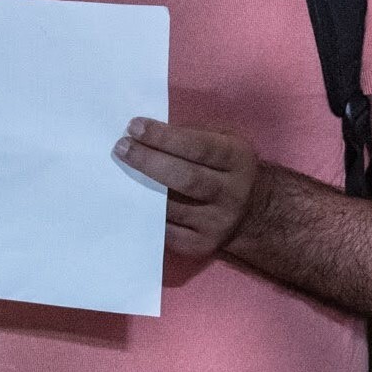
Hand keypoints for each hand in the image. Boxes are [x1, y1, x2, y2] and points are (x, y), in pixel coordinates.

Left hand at [115, 117, 263, 259]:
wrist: (254, 212)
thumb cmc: (227, 167)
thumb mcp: (224, 142)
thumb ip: (193, 135)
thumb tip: (148, 131)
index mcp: (237, 160)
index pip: (199, 147)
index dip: (165, 137)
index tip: (134, 126)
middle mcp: (231, 193)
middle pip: (186, 178)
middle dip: (149, 161)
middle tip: (121, 148)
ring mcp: (216, 222)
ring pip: (172, 207)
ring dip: (141, 190)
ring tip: (117, 173)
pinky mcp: (201, 245)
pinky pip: (167, 231)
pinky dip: (146, 216)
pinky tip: (130, 202)